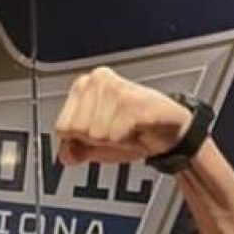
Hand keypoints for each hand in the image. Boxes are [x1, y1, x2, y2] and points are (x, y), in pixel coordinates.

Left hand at [54, 67, 189, 165]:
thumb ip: (74, 149)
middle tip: (117, 130)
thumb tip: (65, 154)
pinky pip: (114, 135)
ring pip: (95, 133)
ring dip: (114, 140)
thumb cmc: (135, 132)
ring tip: (128, 129)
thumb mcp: (96, 144)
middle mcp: (97, 80)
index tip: (101, 132)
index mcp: (83, 85)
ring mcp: (116, 89)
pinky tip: (138, 129)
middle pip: (77, 130)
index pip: (62, 127)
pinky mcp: (133, 101)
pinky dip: (126, 140)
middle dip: (97, 140)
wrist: (172, 132)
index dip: (80, 139)